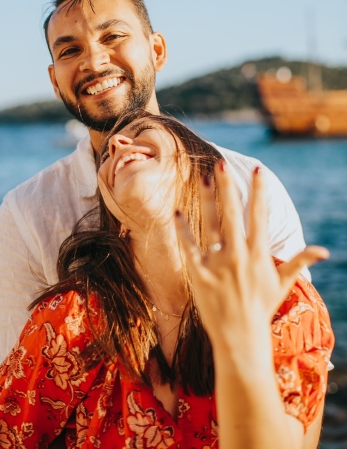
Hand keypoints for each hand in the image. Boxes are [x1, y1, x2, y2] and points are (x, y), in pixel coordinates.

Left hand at [175, 161, 328, 347]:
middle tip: (222, 164)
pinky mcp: (199, 274)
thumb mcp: (282, 285)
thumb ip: (299, 263)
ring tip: (202, 178)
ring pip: (210, 224)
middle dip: (227, 187)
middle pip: (232, 214)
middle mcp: (238, 255)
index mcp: (258, 255)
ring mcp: (217, 264)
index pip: (259, 216)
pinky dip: (183, 229)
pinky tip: (177, 212)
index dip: (259, 193)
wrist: (240, 338)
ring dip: (207, 200)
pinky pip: (189, 247)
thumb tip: (323, 251)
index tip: (258, 173)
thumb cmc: (262, 308)